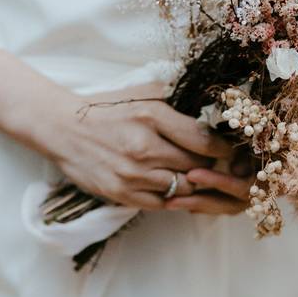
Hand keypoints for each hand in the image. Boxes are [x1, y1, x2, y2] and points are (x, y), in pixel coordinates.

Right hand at [0, 51, 252, 214]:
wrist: (62, 128)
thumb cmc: (109, 107)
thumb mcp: (145, 94)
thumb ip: (179, 101)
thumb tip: (215, 110)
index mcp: (153, 117)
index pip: (204, 141)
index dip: (225, 150)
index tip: (235, 151)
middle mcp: (144, 147)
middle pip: (197, 167)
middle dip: (216, 170)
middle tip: (231, 171)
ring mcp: (132, 174)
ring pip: (182, 188)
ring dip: (197, 187)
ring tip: (210, 182)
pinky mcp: (121, 194)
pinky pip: (161, 203)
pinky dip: (175, 198)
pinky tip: (183, 191)